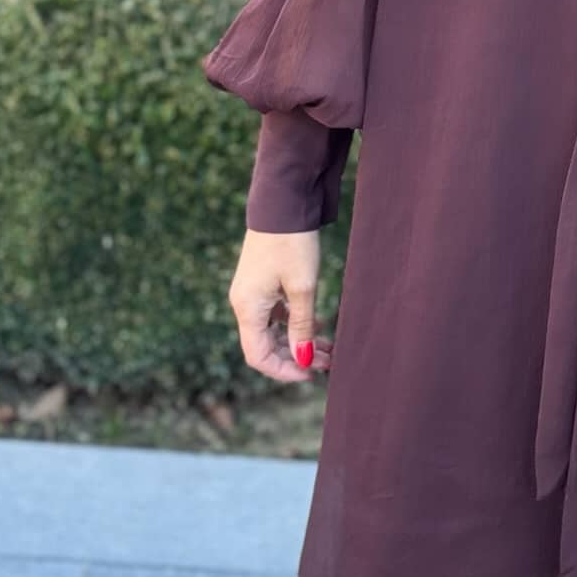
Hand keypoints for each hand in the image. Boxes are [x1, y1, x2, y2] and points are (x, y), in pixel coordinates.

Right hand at [227, 228, 332, 383]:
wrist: (283, 202)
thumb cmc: (292, 243)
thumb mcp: (303, 287)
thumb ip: (303, 326)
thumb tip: (305, 359)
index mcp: (248, 308)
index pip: (258, 357)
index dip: (284, 371)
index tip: (311, 374)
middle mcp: (245, 304)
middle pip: (266, 346)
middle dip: (297, 356)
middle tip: (329, 361)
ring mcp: (252, 293)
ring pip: (274, 330)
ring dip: (300, 340)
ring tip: (331, 347)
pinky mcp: (262, 282)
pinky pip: (276, 313)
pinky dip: (297, 322)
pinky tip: (321, 324)